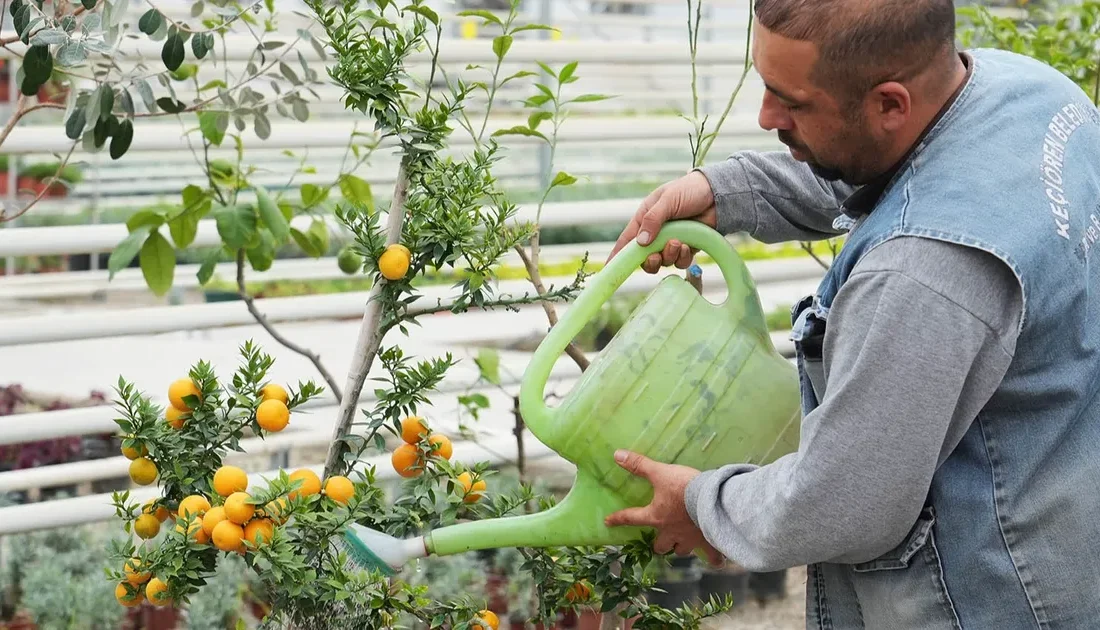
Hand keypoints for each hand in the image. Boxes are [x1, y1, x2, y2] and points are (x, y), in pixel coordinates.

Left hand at [604, 450, 724, 566]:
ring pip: (680, 551)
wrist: (713, 499)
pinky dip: (713, 559)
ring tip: (683, 542)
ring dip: (679, 548)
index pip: (632, 518)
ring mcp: (690, 540)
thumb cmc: (684, 487)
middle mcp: (671, 533)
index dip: (618, 519)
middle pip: (660, 546)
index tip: (608, 522)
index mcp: (657, 517)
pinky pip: (711, 557)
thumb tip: (617, 454)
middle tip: (661, 538)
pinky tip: (716, 560)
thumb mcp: (660, 472)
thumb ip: (639, 465)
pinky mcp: (708, 542)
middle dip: (659, 544)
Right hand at [606, 171, 717, 273]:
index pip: (627, 240)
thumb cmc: (689, 190)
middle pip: (644, 258)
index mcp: (645, 219)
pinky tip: (688, 246)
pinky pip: (680, 262)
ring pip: (663, 262)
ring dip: (669, 256)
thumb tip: (640, 242)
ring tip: (678, 243)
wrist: (717, 194)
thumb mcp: (667, 200)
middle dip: (650, 261)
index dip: (618, 256)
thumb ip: (653, 220)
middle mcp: (655, 233)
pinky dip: (682, 258)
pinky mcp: (687, 248)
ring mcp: (671, 242)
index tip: (610, 269)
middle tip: (656, 256)